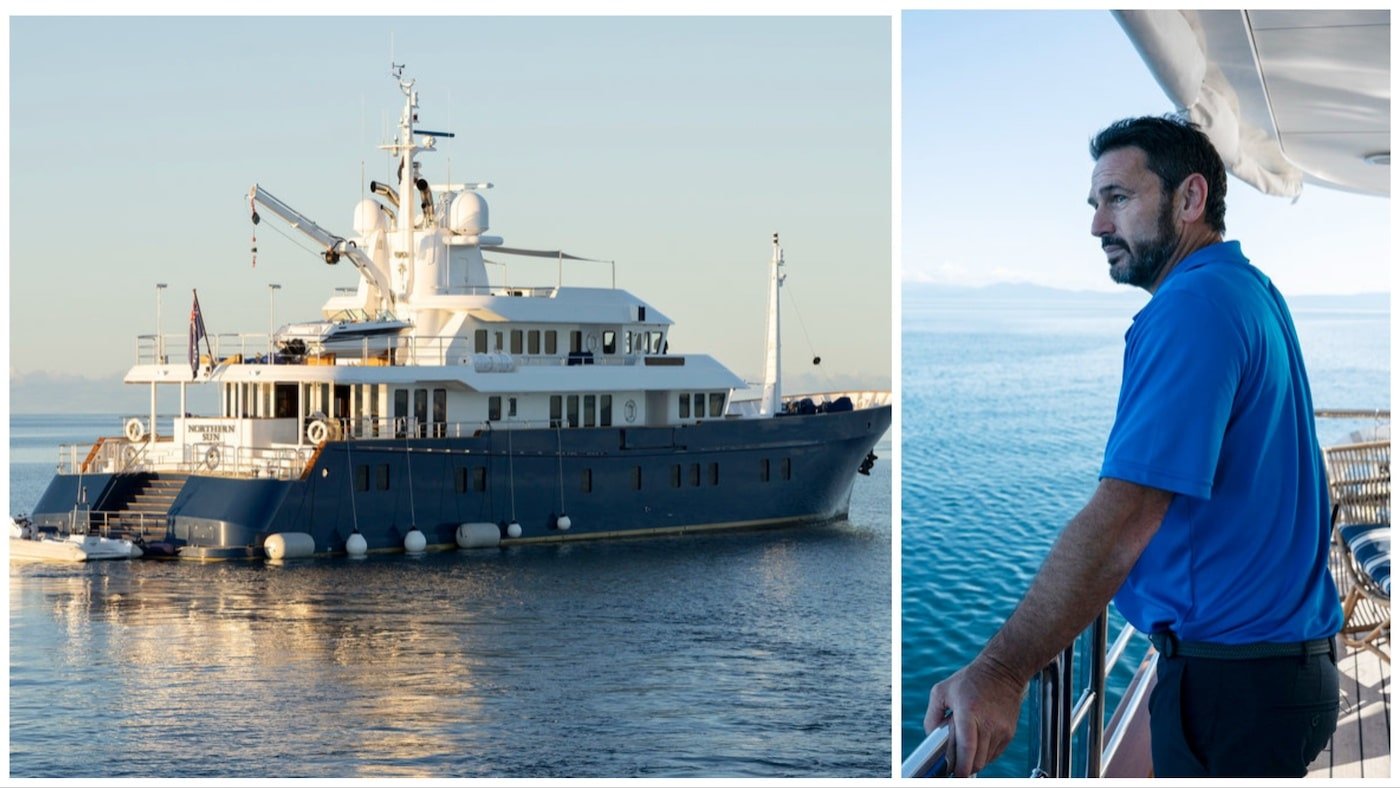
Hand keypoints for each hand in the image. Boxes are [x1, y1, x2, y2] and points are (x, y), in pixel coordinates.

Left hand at [923, 656, 1026, 776]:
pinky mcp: (1009, 733)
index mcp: (969, 712)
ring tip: (966, 747)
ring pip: (986, 760)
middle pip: (977, 761)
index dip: (960, 768)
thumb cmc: (970, 680)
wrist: (1002, 670)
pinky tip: (977, 742)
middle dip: (964, 766)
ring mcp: (1001, 729)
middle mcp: (988, 723)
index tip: (953, 775)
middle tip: (954, 763)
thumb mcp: (942, 691)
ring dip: (974, 760)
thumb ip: (932, 716)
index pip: (967, 749)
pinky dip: (984, 754)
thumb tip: (931, 738)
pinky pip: (995, 754)